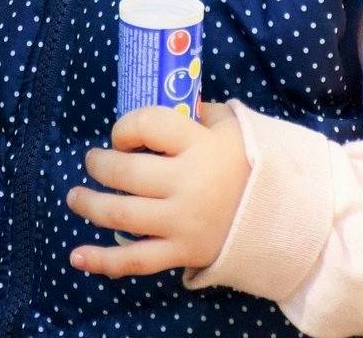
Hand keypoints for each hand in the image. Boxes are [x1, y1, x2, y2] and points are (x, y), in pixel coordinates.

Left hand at [64, 100, 250, 278]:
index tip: (123, 136)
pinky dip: (103, 261)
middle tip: (92, 162)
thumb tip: (168, 100)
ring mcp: (183, 222)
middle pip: (126, 173)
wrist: (287, 217)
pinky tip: (77, 256)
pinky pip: (136, 260)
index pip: (146, 125)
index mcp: (200, 146)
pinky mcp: (183, 252)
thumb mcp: (232, 127)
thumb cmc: (252, 165)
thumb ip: (198, 113)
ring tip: (75, 197)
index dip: (124, 127)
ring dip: (90, 205)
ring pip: (122, 214)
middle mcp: (188, 184)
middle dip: (99, 165)